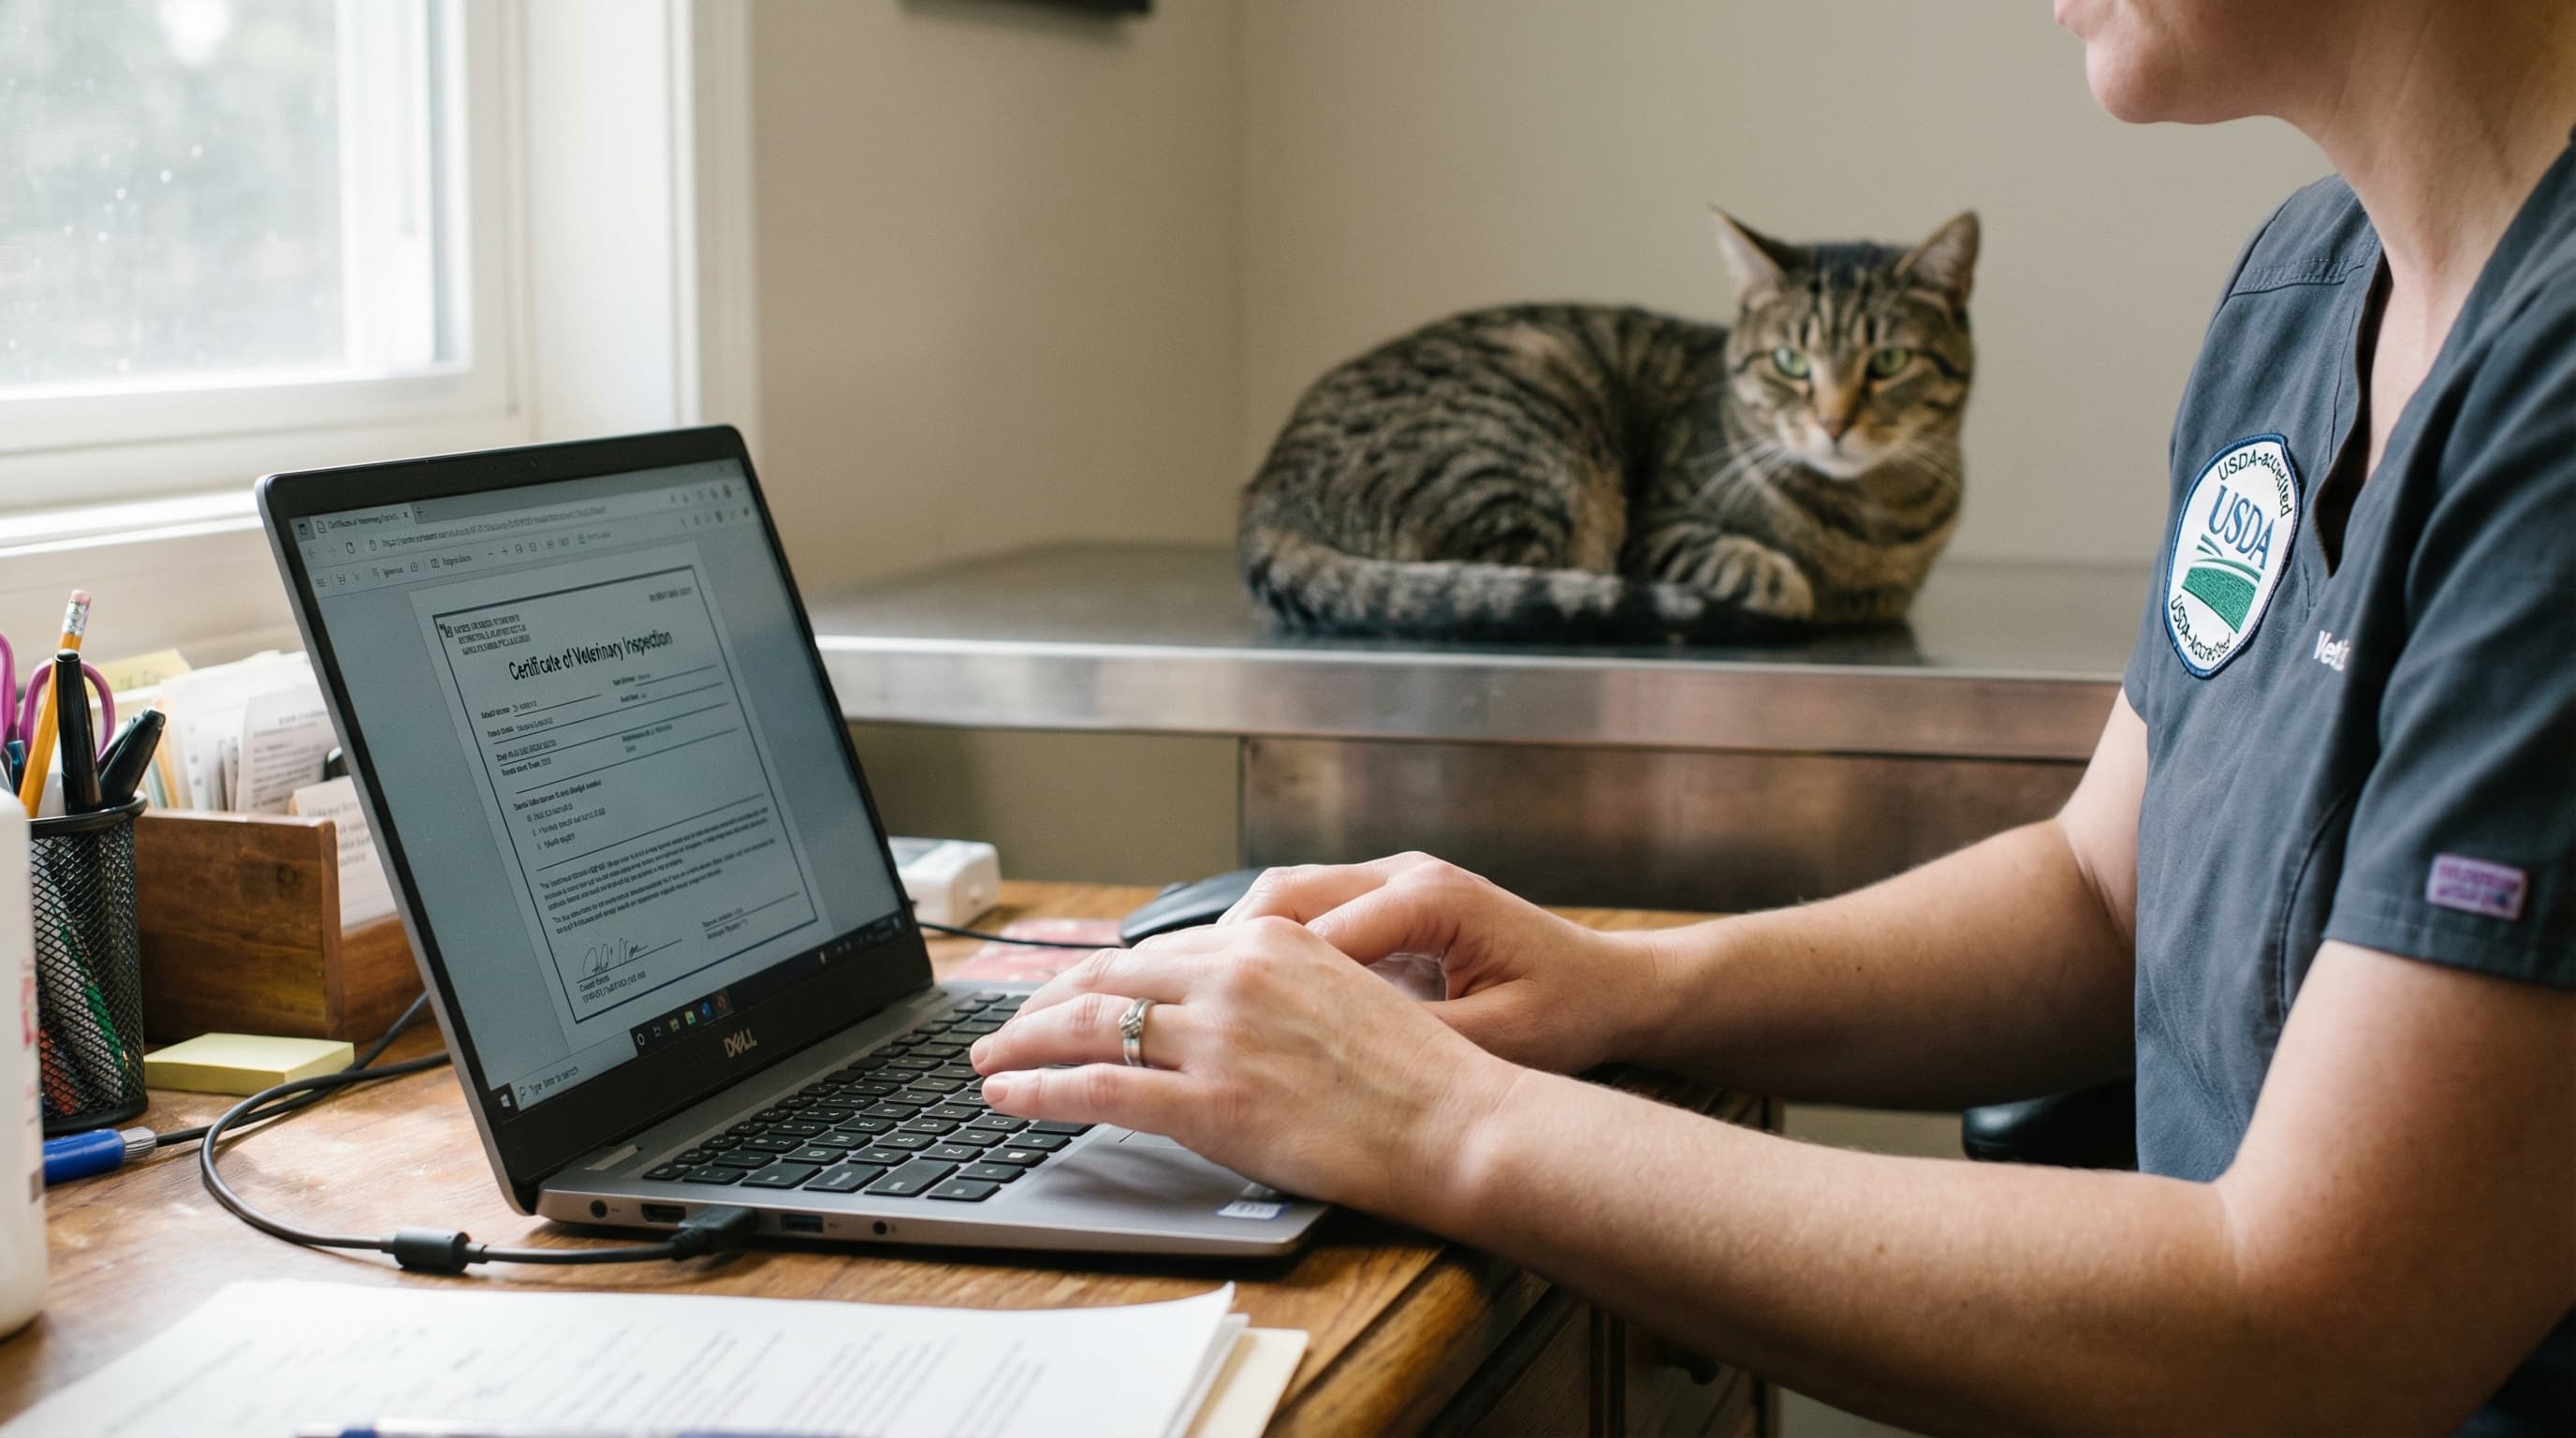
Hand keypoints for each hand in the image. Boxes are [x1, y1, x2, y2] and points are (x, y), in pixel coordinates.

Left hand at [969, 917, 1520, 1222]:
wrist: (1461, 1123)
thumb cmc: (1422, 1075)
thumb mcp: (1346, 994)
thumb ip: (1277, 988)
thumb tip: (1219, 1007)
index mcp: (1271, 940)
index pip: (1156, 950)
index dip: (1097, 973)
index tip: (1067, 991)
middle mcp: (1235, 975)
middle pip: (1107, 978)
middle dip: (1042, 1003)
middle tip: (1007, 1025)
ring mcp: (1219, 1038)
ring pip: (1088, 1027)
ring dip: (1022, 1043)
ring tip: (987, 1060)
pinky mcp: (1211, 1103)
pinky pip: (1098, 1089)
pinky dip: (1039, 1091)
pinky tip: (1007, 1098)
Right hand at [1221, 853, 1671, 1073]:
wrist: (1615, 987)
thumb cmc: (1569, 1011)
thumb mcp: (1502, 1041)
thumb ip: (1421, 1044)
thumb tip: (1340, 1066)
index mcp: (1431, 898)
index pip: (1317, 927)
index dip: (1253, 975)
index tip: (1202, 1017)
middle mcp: (1404, 874)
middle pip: (1282, 893)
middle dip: (1219, 948)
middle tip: (1165, 1000)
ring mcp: (1393, 882)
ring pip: (1285, 896)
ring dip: (1234, 944)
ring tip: (1188, 998)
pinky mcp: (1389, 904)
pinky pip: (1307, 914)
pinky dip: (1264, 949)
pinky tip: (1236, 995)